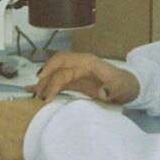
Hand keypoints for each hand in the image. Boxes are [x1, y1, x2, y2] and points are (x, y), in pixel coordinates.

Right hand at [25, 51, 139, 103]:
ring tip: (34, 99)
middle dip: (44, 81)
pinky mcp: (74, 81)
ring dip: (43, 85)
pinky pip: (56, 82)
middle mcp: (78, 65)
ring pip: (53, 75)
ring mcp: (75, 73)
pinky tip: (31, 91)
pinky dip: (45, 86)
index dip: (51, 67)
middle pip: (55, 68)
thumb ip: (112, 89)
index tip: (40, 78)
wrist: (128, 87)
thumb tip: (103, 92)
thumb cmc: (124, 84)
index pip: (64, 60)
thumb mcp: (121, 87)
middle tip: (37, 97)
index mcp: (87, 62)